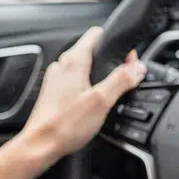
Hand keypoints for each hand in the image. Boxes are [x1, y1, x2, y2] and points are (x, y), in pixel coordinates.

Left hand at [17, 26, 145, 164]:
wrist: (40, 145)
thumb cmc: (65, 125)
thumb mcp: (102, 100)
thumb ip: (122, 80)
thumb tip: (138, 67)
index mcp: (74, 60)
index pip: (97, 33)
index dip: (117, 42)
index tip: (128, 60)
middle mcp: (62, 65)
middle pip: (92, 51)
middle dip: (110, 61)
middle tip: (123, 80)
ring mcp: (55, 79)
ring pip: (83, 67)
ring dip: (98, 76)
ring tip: (108, 94)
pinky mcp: (53, 93)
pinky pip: (74, 82)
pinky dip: (86, 87)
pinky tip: (92, 104)